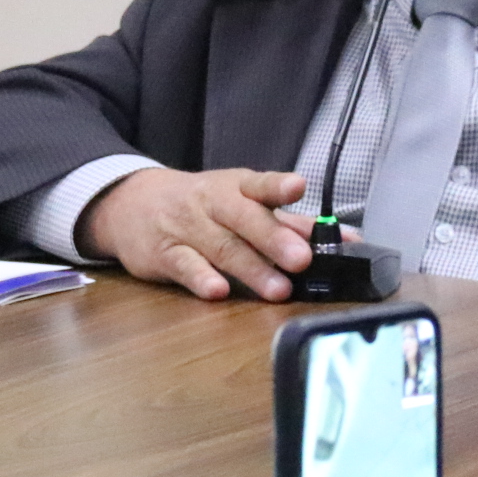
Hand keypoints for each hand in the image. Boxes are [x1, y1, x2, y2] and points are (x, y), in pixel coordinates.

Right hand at [82, 167, 313, 301]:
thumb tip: (346, 238)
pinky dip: (201, 278)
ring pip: (220, 247)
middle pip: (244, 219)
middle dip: (274, 239)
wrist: (131, 204)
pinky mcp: (162, 254)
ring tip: (279, 289)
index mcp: (237, 188)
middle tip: (302, 259)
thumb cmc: (203, 207)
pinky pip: (183, 266)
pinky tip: (218, 291)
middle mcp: (212, 204)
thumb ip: (291, 223)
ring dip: (250, 269)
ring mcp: (186, 228)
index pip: (259, 185)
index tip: (298, 187)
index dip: (278, 186)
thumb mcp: (243, 204)